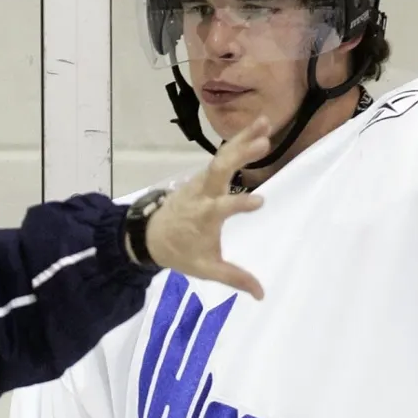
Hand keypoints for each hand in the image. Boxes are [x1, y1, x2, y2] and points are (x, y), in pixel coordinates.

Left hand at [144, 116, 272, 298]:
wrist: (150, 235)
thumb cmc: (181, 251)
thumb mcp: (205, 269)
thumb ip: (233, 278)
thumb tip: (262, 294)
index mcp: (203, 217)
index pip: (221, 208)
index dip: (238, 204)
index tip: (258, 201)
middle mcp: (202, 194)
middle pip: (220, 169)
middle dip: (240, 155)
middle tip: (264, 142)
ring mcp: (201, 181)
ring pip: (222, 156)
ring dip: (243, 139)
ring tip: (267, 122)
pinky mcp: (203, 175)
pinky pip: (221, 156)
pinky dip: (238, 142)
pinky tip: (257, 130)